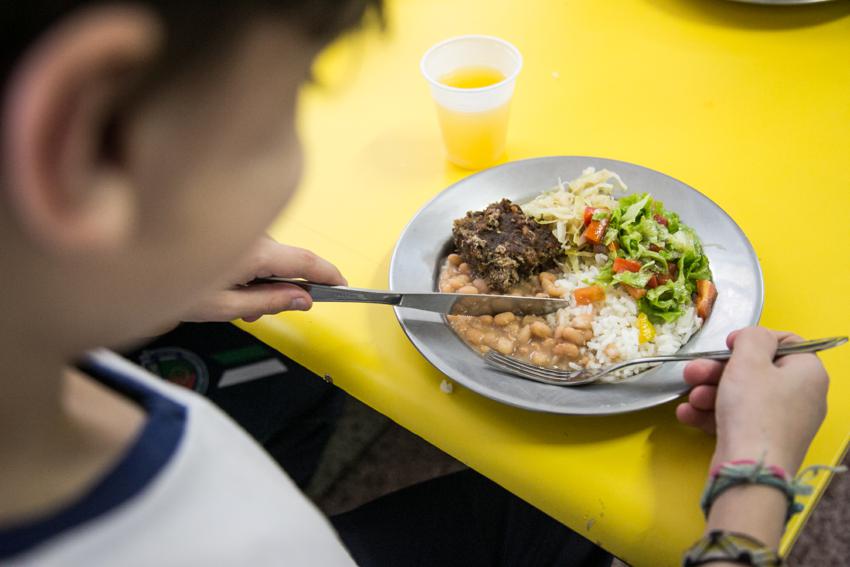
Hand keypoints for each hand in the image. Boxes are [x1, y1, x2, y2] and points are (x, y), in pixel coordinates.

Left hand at [182, 236, 345, 322]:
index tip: (343, 286)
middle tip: (256, 314)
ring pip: (266, 254)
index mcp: (253, 253)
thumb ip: (269, 303)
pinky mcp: (226, 225)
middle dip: (280, 288)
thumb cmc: (168, 287)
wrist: (126, 266)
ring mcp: (238, 226)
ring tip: (229, 301)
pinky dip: (246, 266)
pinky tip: (222, 282)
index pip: (304, 261)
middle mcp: (249, 232)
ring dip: (259, 279)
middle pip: (284, 260)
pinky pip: (250, 246)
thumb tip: (304, 300)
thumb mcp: (223, 307)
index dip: (328, 274)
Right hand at [676, 327, 828, 474]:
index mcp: (807, 373)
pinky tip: (688, 414)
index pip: (786, 342)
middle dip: (717, 370)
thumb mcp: (749, 361)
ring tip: (690, 398)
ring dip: (709, 393)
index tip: (728, 344)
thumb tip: (753, 337)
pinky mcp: (761, 441)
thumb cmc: (754, 409)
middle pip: (755, 371)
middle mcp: (800, 397)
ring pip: (740, 396)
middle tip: (693, 371)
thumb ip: (751, 337)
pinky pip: (737, 419)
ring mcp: (781, 422)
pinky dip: (712, 414)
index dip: (754, 338)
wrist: (749, 470)